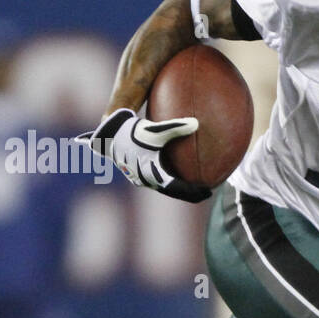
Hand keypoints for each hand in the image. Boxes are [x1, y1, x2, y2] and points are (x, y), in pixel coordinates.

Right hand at [78, 108, 210, 202]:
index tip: (208, 191)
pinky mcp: (137, 175)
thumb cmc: (132, 131)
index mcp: (152, 172)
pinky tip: (179, 178)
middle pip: (173, 192)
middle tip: (206, 193)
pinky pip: (158, 183)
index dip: (193, 192)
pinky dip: (170, 184)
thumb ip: (176, 127)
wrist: (109, 134)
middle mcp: (146, 179)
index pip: (177, 188)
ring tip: (195, 188)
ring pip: (164, 188)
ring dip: (180, 190)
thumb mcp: (155, 129)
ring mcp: (140, 179)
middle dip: (190, 194)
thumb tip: (196, 123)